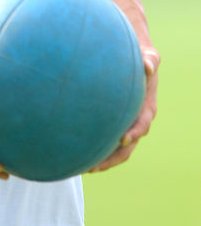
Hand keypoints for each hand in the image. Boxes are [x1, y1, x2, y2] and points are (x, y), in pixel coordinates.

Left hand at [87, 44, 159, 172]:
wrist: (135, 62)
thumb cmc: (140, 58)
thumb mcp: (149, 56)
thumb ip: (150, 59)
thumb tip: (148, 66)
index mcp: (146, 109)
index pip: (142, 125)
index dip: (133, 133)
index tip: (122, 139)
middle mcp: (137, 122)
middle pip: (126, 148)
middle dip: (111, 159)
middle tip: (93, 167)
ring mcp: (125, 126)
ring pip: (114, 150)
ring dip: (100, 160)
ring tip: (81, 168)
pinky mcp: (112, 125)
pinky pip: (104, 140)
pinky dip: (94, 148)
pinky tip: (75, 152)